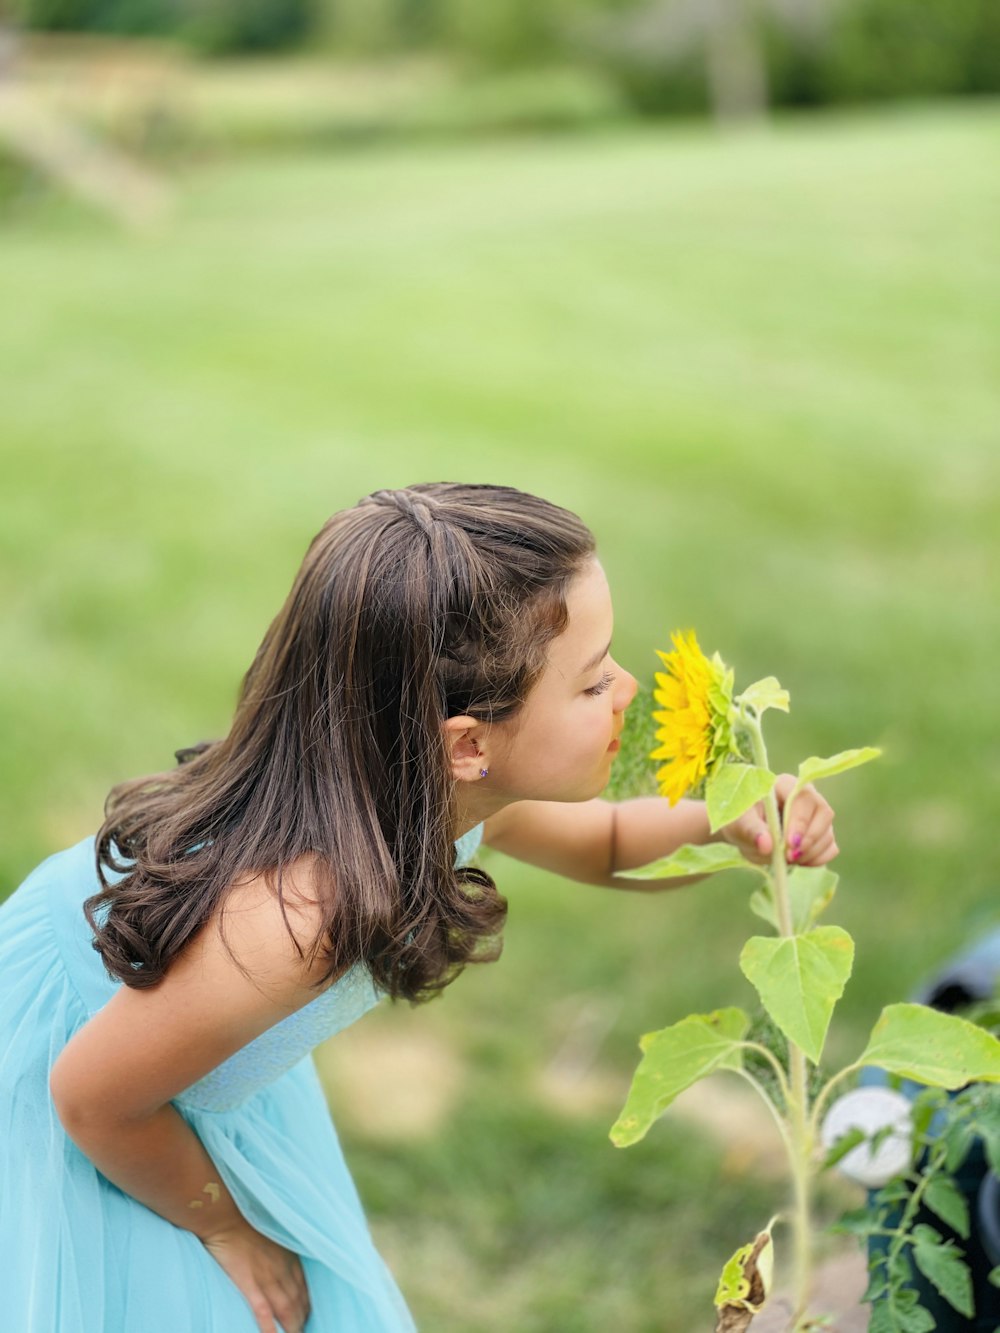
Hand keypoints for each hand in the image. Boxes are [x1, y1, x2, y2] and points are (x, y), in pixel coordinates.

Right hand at [202, 1220, 311, 1332]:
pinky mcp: (250, 1284)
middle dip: (302, 1319)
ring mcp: (267, 1277)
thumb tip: (284, 1264)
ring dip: (292, 1326)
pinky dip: (270, 1327)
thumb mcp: (272, 1235)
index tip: (307, 1316)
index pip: (304, 1287)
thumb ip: (281, 1252)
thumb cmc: (246, 1223)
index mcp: (289, 1257)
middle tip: (302, 1330)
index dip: (306, 1305)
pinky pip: (263, 1311)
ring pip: (286, 1309)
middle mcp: (283, 1269)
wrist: (226, 1219)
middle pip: (298, 1301)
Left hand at [720, 774, 837, 867]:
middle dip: (809, 839)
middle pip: (824, 813)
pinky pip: (830, 848)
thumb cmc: (740, 820)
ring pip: (828, 833)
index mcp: (785, 785)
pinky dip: (817, 859)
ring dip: (811, 852)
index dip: (800, 821)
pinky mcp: (821, 834)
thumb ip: (750, 831)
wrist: (743, 832)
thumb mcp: (738, 823)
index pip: (804, 797)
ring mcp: (816, 816)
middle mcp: (806, 797)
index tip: (789, 843)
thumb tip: (767, 845)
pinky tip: (797, 862)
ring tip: (786, 859)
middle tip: (789, 857)